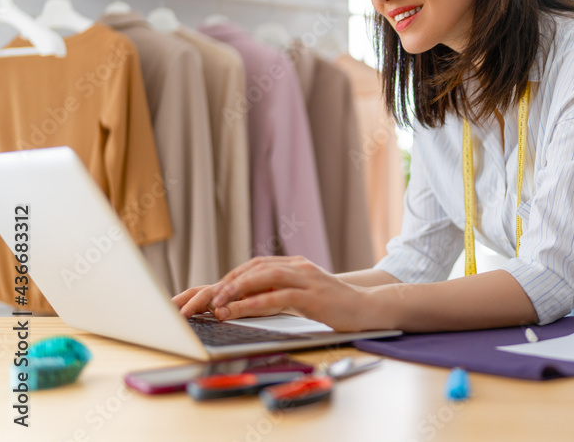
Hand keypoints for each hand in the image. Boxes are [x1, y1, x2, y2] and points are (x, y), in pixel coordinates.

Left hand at [171, 256, 374, 331]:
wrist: (366, 307)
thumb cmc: (333, 305)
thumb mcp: (302, 295)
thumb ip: (279, 292)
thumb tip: (246, 301)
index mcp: (294, 264)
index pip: (255, 265)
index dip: (230, 276)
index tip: (210, 291)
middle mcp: (298, 266)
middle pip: (255, 267)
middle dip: (227, 282)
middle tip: (206, 298)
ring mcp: (307, 279)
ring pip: (264, 277)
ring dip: (237, 289)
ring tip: (217, 302)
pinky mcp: (313, 295)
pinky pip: (280, 295)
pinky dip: (257, 301)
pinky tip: (241, 309)